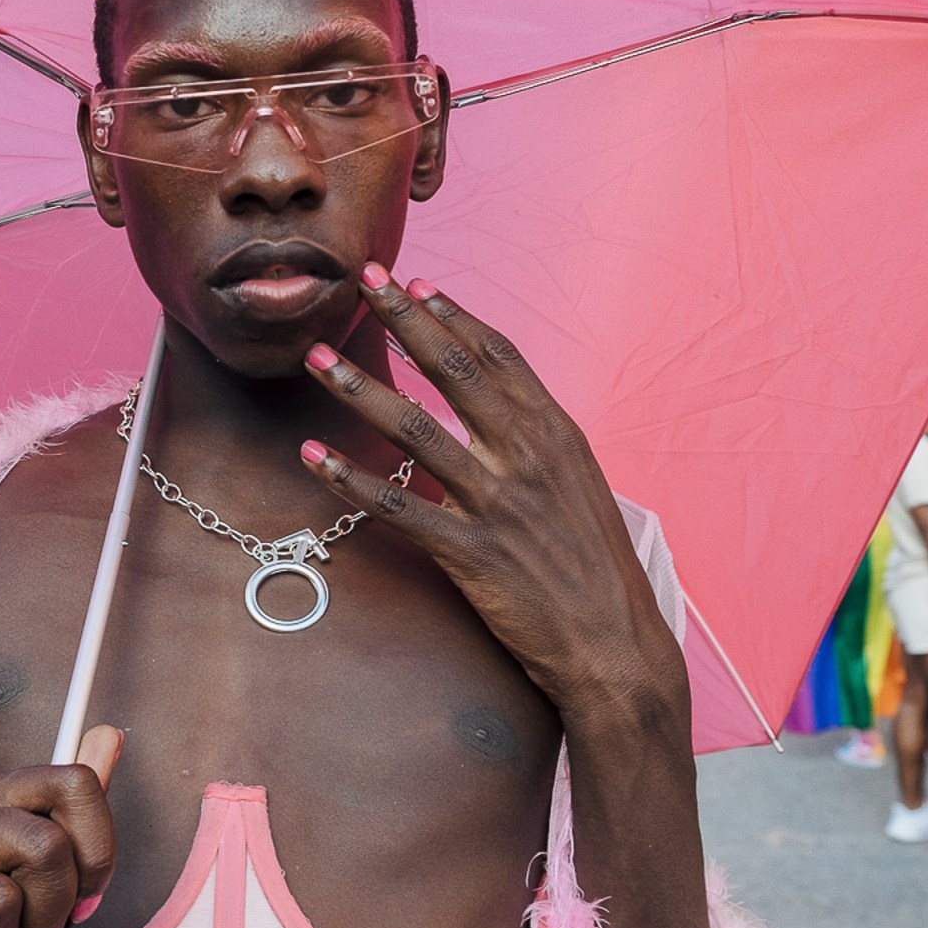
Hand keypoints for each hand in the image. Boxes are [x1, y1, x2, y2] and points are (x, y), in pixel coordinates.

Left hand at [301, 266, 687, 737]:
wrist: (615, 646)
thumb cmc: (594, 570)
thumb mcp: (580, 489)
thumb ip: (539, 445)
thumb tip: (499, 412)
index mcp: (557, 436)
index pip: (500, 356)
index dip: (455, 315)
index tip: (416, 283)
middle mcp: (528, 457)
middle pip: (455, 370)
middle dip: (404, 319)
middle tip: (362, 280)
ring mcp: (497, 502)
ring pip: (414, 428)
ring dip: (358, 388)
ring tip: (316, 358)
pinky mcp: (469, 551)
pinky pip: (396, 506)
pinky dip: (349, 477)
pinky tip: (313, 456)